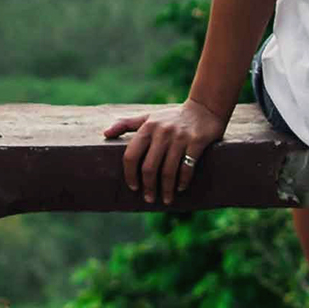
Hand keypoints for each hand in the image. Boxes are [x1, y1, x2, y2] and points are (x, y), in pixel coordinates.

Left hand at [102, 100, 227, 204]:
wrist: (204, 108)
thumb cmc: (171, 117)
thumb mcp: (148, 117)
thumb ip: (126, 124)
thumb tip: (104, 134)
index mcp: (147, 127)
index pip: (131, 155)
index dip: (130, 174)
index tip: (133, 187)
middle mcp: (162, 132)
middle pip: (149, 167)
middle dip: (148, 187)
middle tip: (149, 198)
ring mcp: (180, 137)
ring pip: (168, 171)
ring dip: (166, 189)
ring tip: (166, 199)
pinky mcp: (196, 142)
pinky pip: (187, 167)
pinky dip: (182, 181)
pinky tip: (180, 188)